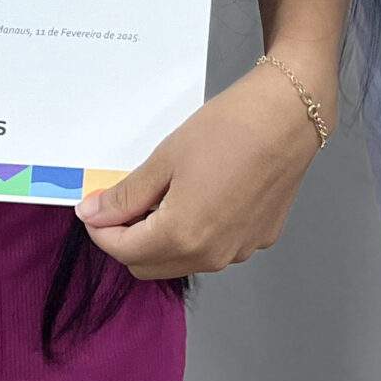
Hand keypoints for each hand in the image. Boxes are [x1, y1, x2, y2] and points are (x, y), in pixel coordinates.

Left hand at [75, 60, 328, 279]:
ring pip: (183, 261)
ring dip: (163, 239)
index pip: (123, 251)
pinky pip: (215, 249)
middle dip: (129, 240)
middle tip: (128, 200)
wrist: (289, 115)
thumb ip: (127, 195)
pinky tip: (206, 194)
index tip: (95, 205)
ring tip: (168, 194)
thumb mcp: (166, 158)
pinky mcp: (260, 240)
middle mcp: (212, 256)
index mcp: (182, 236)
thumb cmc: (226, 129)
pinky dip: (197, 233)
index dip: (101, 230)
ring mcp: (239, 252)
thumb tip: (91, 215)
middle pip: (150, 266)